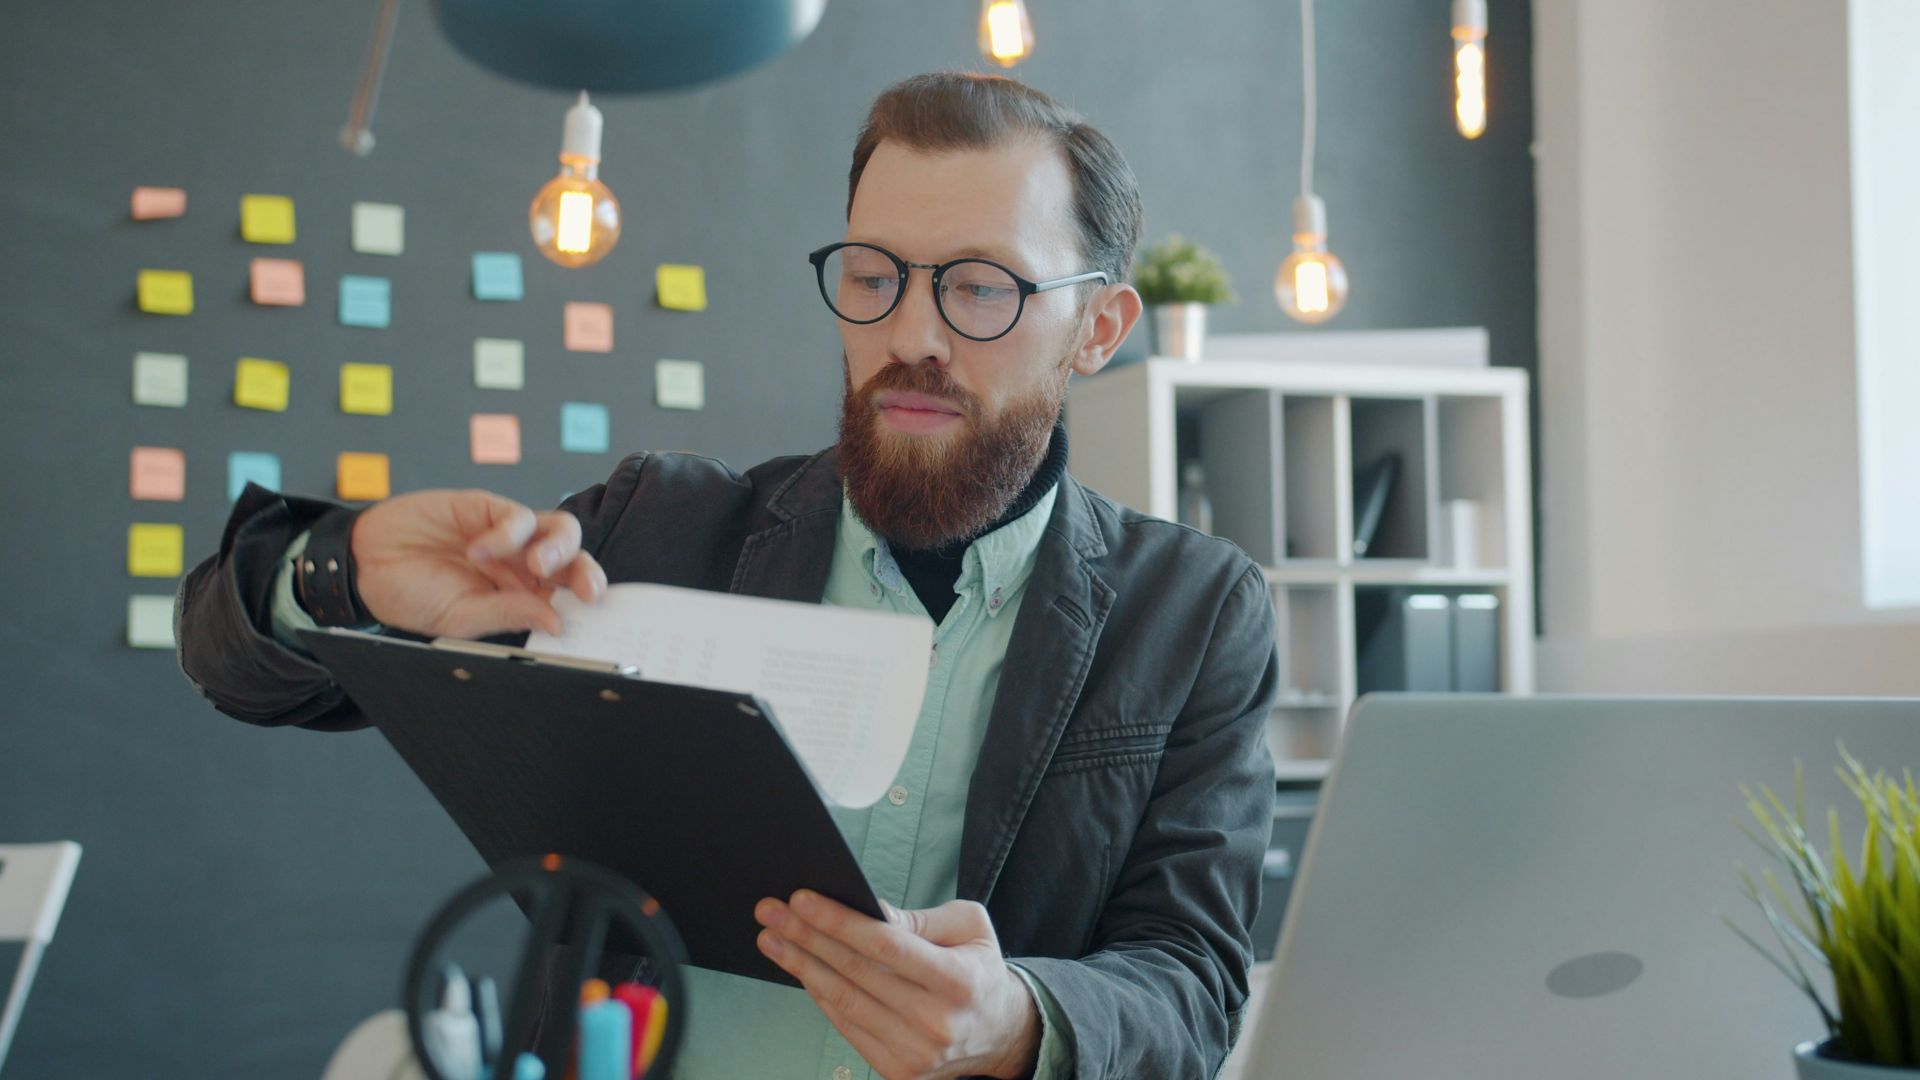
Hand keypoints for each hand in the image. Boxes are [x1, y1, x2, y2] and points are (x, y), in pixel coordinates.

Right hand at [349, 490, 606, 637]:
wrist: (364, 564)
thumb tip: (554, 623)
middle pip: (574, 560)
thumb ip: (506, 616)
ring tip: (538, 564)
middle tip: (586, 590)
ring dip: (559, 547)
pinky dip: (505, 533)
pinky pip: (516, 515)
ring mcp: (509, 536)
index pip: (568, 596)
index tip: (593, 614)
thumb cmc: (411, 595)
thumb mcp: (458, 618)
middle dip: (587, 573)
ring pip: (559, 530)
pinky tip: (477, 549)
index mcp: (522, 596)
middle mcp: (523, 565)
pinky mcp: (486, 508)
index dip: (584, 601)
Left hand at [755, 891, 1040, 1079]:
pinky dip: (819, 995)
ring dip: (801, 966)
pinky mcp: (898, 1071)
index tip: (802, 899)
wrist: (999, 1032)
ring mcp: (915, 1053)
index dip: (839, 922)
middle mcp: (936, 1023)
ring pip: (844, 1002)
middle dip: (807, 937)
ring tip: (772, 938)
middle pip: (856, 973)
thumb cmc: (977, 970)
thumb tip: (867, 910)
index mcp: (958, 981)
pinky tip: (800, 970)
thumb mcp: (967, 929)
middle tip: (771, 912)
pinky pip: (847, 1027)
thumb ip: (918, 919)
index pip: (885, 946)